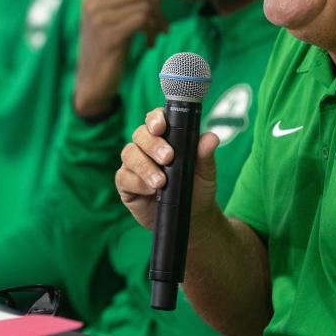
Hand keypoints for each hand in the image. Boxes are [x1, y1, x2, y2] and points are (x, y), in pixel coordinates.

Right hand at [73, 0, 167, 116]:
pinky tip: (150, 44)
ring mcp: (100, 19)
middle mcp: (93, 5)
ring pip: (144, 6)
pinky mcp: (110, 35)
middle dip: (158, 9)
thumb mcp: (121, 24)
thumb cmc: (107, 52)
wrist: (93, 83)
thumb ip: (136, 4)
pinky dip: (152, 31)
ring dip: (157, 23)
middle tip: (164, 28)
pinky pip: (142, 20)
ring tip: (155, 38)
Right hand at [115, 106, 220, 229]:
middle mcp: (146, 147)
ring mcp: (134, 164)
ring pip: (129, 154)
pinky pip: (123, 177)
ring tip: (161, 182)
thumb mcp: (205, 172)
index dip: (155, 119)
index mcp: (165, 137)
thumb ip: (205, 154)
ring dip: (145, 166)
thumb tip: (211, 138)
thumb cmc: (197, 187)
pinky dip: (137, 182)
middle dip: (153, 145)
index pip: (155, 119)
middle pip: (140, 135)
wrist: (192, 216)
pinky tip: (151, 190)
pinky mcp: (126, 184)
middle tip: (168, 158)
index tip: (161, 127)